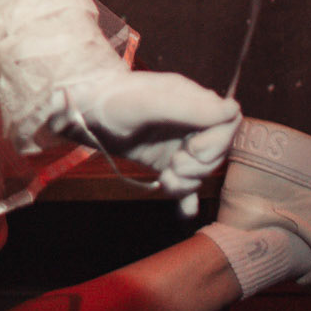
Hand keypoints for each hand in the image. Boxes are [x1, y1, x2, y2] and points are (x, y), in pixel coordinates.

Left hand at [49, 71, 240, 215]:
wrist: (81, 114)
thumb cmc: (110, 101)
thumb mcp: (147, 102)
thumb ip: (187, 107)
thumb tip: (230, 109)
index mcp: (190, 99)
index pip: (227, 121)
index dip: (218, 140)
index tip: (193, 149)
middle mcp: (188, 121)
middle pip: (217, 151)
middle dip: (198, 165)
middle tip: (174, 166)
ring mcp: (176, 143)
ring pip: (200, 171)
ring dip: (187, 181)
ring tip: (166, 179)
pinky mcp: (164, 161)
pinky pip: (186, 184)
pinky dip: (187, 198)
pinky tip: (185, 212)